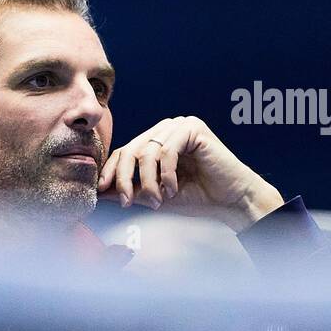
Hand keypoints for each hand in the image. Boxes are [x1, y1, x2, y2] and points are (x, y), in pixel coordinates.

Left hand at [98, 116, 283, 231]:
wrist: (231, 204)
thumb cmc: (198, 200)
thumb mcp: (155, 196)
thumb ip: (130, 190)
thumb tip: (99, 191)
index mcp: (157, 142)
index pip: (125, 152)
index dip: (111, 172)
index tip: (102, 193)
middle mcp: (167, 130)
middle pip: (131, 149)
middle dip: (124, 179)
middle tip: (128, 203)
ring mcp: (180, 126)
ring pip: (147, 151)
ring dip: (148, 181)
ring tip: (158, 201)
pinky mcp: (194, 129)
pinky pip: (168, 150)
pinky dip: (166, 174)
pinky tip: (173, 190)